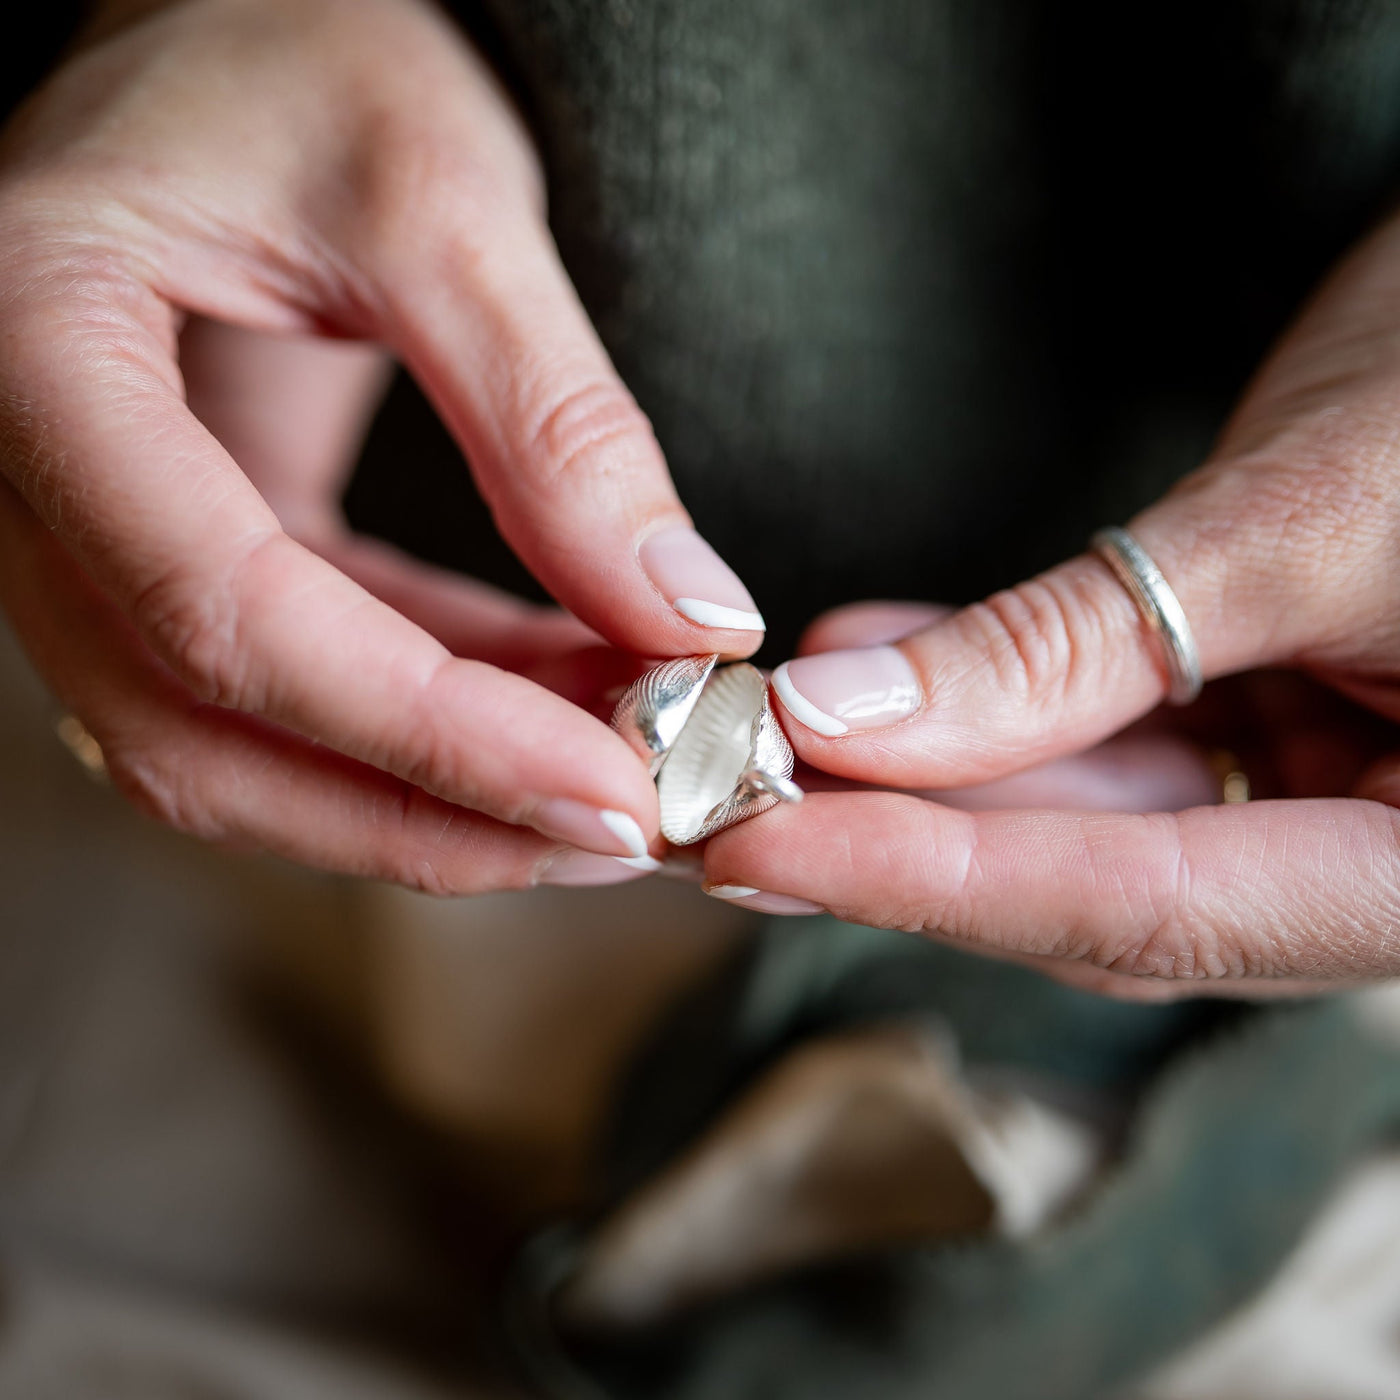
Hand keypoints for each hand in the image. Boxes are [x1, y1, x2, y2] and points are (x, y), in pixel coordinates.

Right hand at [0, 0, 763, 890]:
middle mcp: (27, 470)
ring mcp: (89, 525)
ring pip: (237, 745)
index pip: (227, 612)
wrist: (243, 29)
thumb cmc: (303, 48)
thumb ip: (559, 424)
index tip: (612, 792)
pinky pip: (292, 680)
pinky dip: (429, 719)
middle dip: (429, 813)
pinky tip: (562, 711)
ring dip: (434, 793)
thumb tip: (687, 622)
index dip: (429, 735)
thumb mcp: (445, 201)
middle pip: (205, 734)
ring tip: (616, 783)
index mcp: (39, 351)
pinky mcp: (174, 542)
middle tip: (625, 828)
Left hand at [703, 215, 1399, 994]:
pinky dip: (988, 703)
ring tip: (788, 708)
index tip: (764, 847)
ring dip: (927, 767)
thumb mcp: (1293, 523)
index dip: (936, 884)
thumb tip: (849, 715)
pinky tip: (877, 657)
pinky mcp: (1262, 737)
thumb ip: (1074, 645)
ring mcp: (1319, 806)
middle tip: (734, 785)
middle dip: (907, 833)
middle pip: (1100, 890)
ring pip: (1083, 823)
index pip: (1149, 910)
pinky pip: (1103, 746)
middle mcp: (1374, 865)